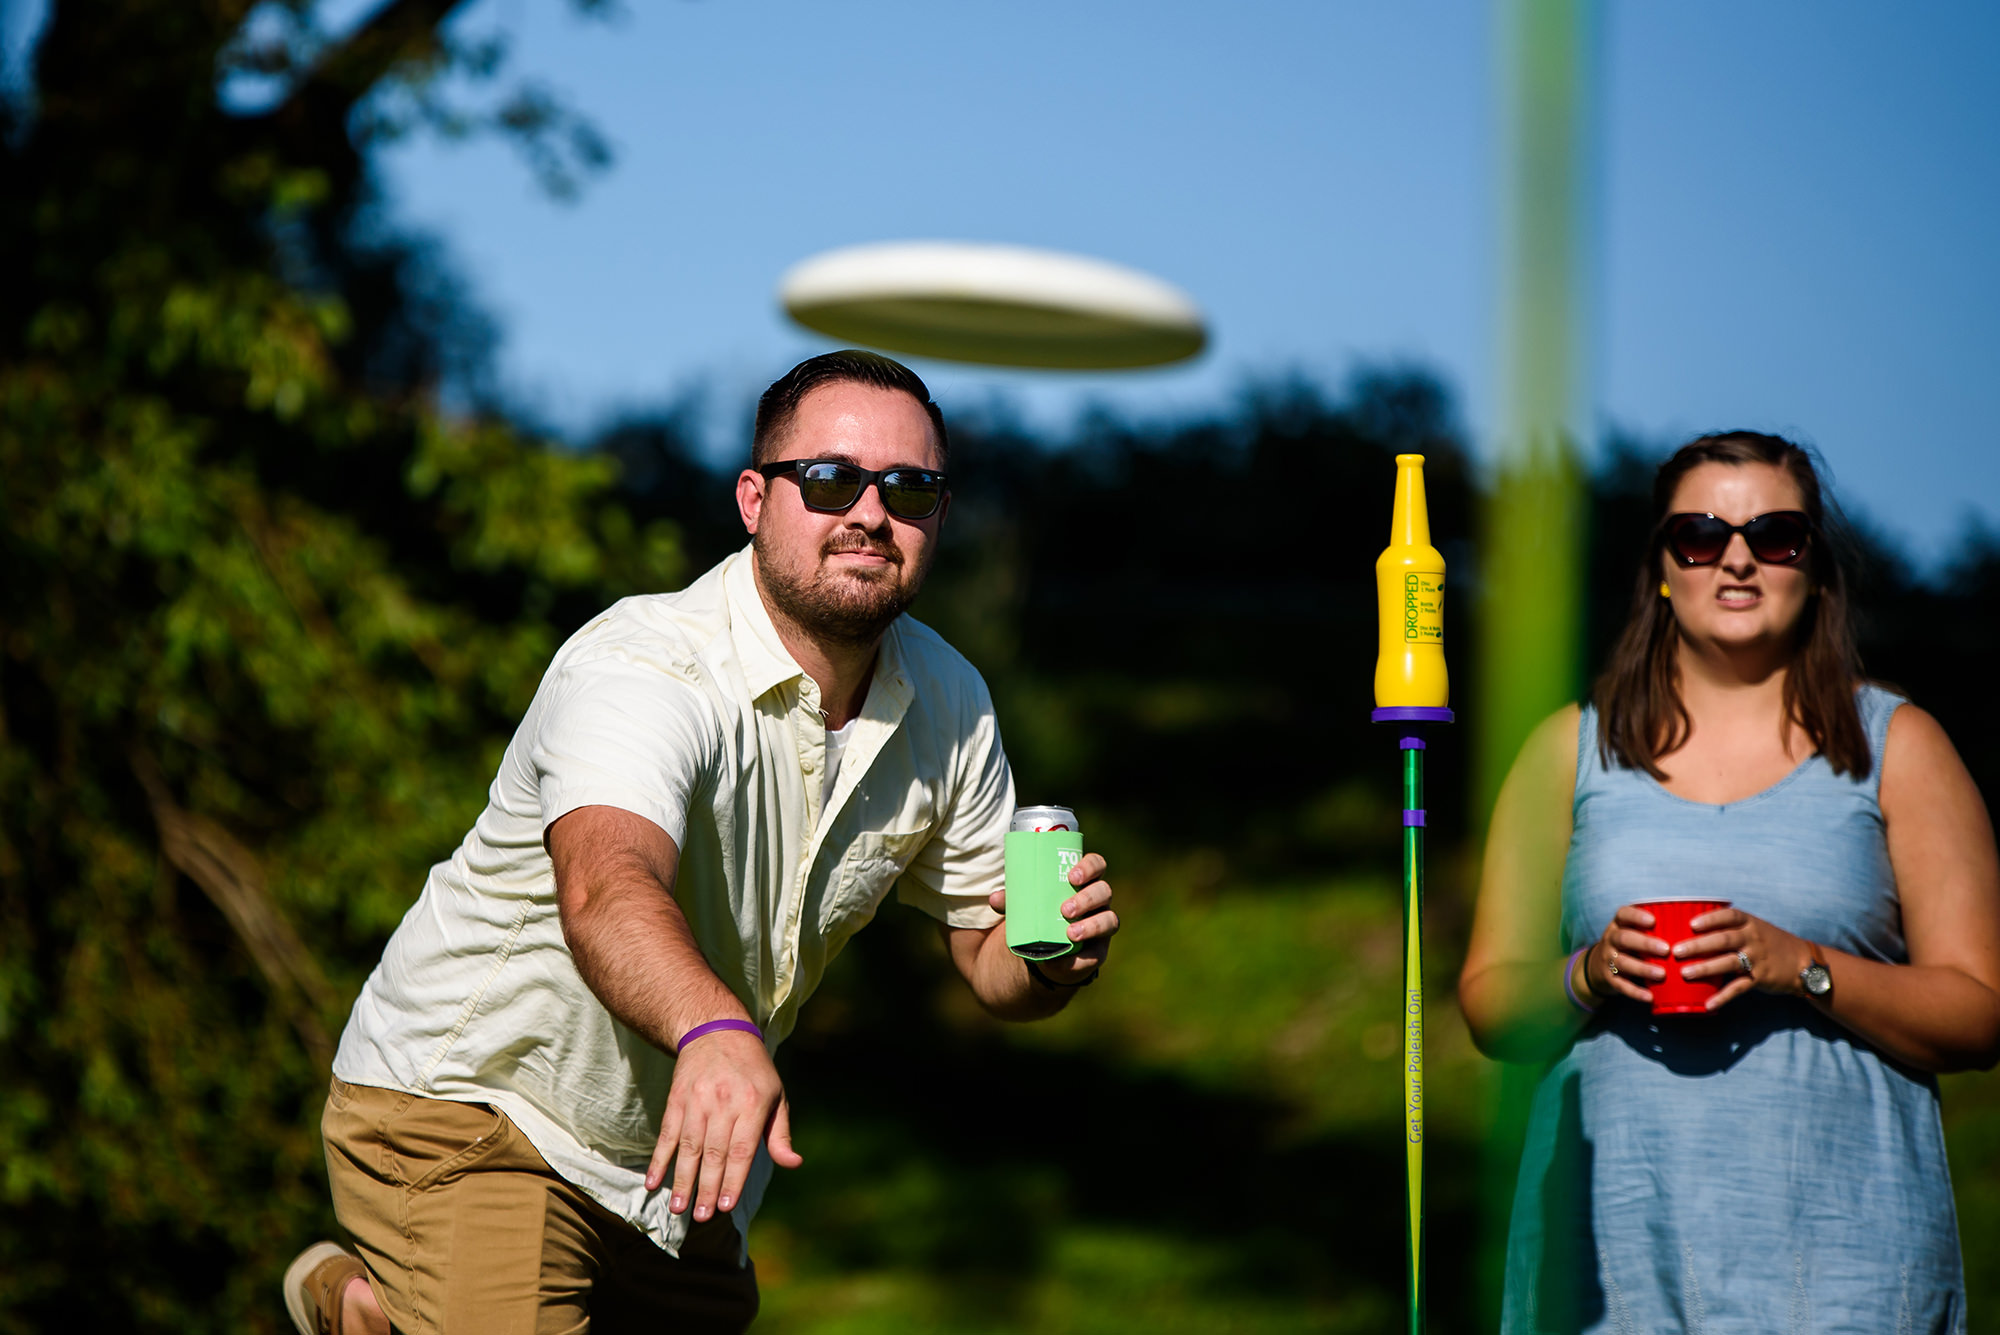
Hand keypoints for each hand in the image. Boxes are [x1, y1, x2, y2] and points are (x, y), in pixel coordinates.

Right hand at [645, 1029, 802, 1220]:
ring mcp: (697, 1100)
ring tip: (678, 1208)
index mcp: (752, 1103)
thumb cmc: (754, 1071)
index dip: (733, 1179)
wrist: (717, 1030)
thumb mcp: (776, 1096)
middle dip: (707, 1188)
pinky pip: (667, 1133)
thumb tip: (793, 1164)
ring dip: (682, 1179)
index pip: (742, 1150)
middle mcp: (723, 1102)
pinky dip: (659, 1159)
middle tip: (701, 1218)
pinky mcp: (677, 1098)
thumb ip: (780, 1134)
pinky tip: (653, 1181)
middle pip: (714, 1152)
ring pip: (689, 1146)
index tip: (726, 1207)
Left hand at [988, 851, 1117, 985]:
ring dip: (1092, 926)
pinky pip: (1097, 954)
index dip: (1090, 867)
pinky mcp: (1098, 952)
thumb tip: (995, 898)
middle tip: (1065, 909)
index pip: (1097, 865)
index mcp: (1083, 882)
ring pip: (1110, 920)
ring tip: (1070, 933)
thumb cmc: (1037, 916)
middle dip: (1087, 898)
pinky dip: (1081, 959)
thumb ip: (1010, 901)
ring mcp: (1102, 926)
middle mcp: (1098, 901)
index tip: (1072, 876)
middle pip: (1104, 891)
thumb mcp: (1023, 906)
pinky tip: (1064, 961)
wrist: (1042, 954)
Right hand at [1581, 904, 1671, 1004]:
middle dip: (1645, 944)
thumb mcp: (1633, 932)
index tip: (1653, 921)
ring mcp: (1608, 959)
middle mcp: (1611, 940)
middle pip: (1624, 938)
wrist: (1598, 965)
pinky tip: (1649, 997)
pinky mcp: (1609, 978)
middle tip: (1666, 950)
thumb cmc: (1629, 946)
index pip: (1623, 914)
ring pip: (1622, 962)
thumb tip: (1694, 930)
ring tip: (1662, 974)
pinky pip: (1621, 985)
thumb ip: (1655, 930)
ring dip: (1642, 968)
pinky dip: (1635, 992)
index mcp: (1619, 925)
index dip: (1636, 917)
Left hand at [1674, 907, 1814, 1009]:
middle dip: (1699, 945)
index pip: (1728, 916)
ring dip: (1706, 968)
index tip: (1690, 924)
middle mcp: (1753, 938)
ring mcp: (1757, 958)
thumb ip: (1728, 928)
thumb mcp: (1753, 928)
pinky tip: (1708, 1004)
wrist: (1803, 962)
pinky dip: (1723, 997)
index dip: (1709, 919)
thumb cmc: (1768, 942)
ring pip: (1729, 962)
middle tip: (1676, 951)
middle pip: (1723, 940)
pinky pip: (1739, 988)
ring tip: (1685, 974)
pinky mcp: (1761, 978)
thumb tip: (1689, 930)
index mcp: (1750, 923)